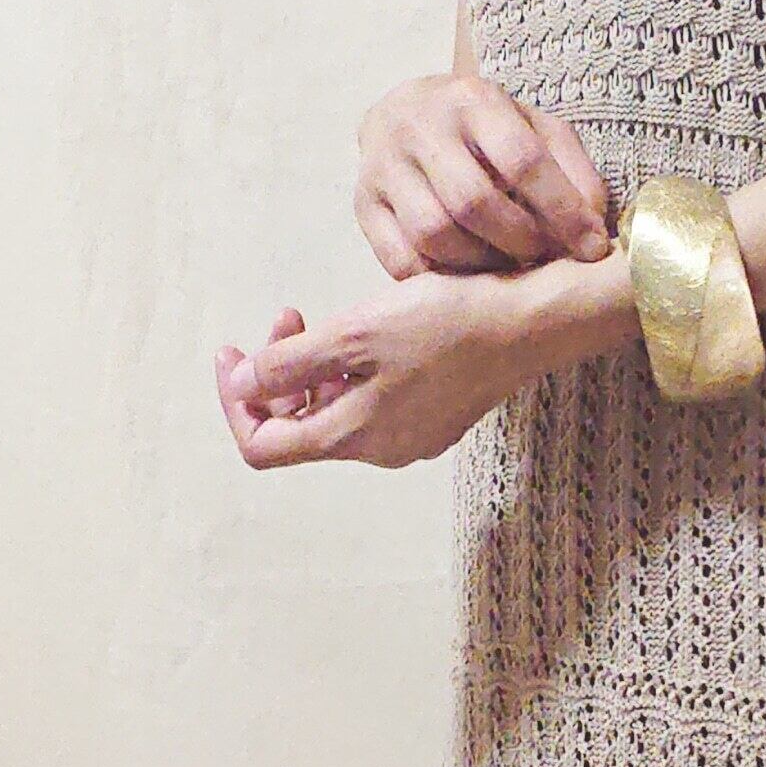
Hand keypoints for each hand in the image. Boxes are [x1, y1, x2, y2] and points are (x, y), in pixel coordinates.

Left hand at [215, 260, 624, 470]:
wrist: (531, 321)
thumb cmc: (449, 323)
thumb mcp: (356, 334)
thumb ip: (291, 363)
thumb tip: (245, 384)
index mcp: (354, 435)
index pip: (264, 445)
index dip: (236, 402)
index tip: (234, 352)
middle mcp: (380, 448)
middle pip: (298, 428)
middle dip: (275, 376)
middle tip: (286, 318)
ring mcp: (410, 435)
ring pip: (335, 412)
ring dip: (313, 369)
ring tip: (321, 320)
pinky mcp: (435, 415)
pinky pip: (372, 403)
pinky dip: (351, 372)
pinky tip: (367, 332)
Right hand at [355, 73, 611, 277]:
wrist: (407, 114)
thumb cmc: (486, 132)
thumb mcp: (536, 130)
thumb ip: (573, 171)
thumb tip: (595, 227)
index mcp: (473, 100)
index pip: (522, 160)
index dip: (562, 210)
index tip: (592, 247)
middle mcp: (421, 127)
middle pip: (472, 202)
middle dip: (519, 241)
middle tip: (542, 258)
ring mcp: (383, 166)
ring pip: (433, 235)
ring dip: (481, 265)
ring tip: (506, 266)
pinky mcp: (363, 205)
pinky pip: (401, 261)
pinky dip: (440, 279)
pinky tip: (466, 274)